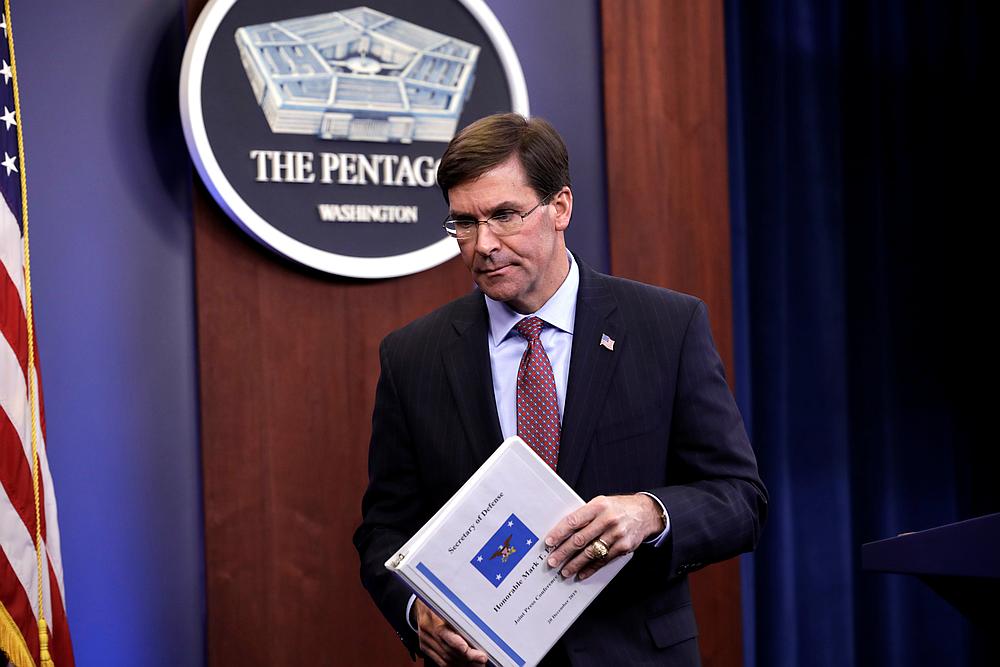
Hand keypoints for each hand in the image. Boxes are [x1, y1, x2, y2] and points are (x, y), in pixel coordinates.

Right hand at [412, 598, 488, 665]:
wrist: (420, 603)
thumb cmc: (438, 599)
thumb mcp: (448, 600)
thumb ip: (459, 612)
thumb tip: (478, 624)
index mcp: (433, 615)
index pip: (444, 633)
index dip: (458, 644)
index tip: (470, 649)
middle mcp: (428, 629)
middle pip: (448, 649)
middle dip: (467, 657)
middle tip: (482, 659)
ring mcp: (425, 640)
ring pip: (445, 658)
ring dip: (463, 663)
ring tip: (477, 663)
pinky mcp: (425, 647)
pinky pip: (440, 661)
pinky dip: (454, 665)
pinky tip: (465, 664)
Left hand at [543, 494, 663, 580]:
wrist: (646, 513)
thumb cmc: (617, 508)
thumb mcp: (601, 503)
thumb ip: (585, 515)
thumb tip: (562, 532)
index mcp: (598, 506)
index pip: (574, 521)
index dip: (560, 533)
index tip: (549, 542)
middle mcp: (608, 519)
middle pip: (580, 539)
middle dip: (564, 552)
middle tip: (552, 561)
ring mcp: (617, 534)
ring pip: (591, 552)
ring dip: (575, 564)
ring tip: (564, 570)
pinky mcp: (624, 547)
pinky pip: (603, 560)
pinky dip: (591, 568)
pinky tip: (581, 573)